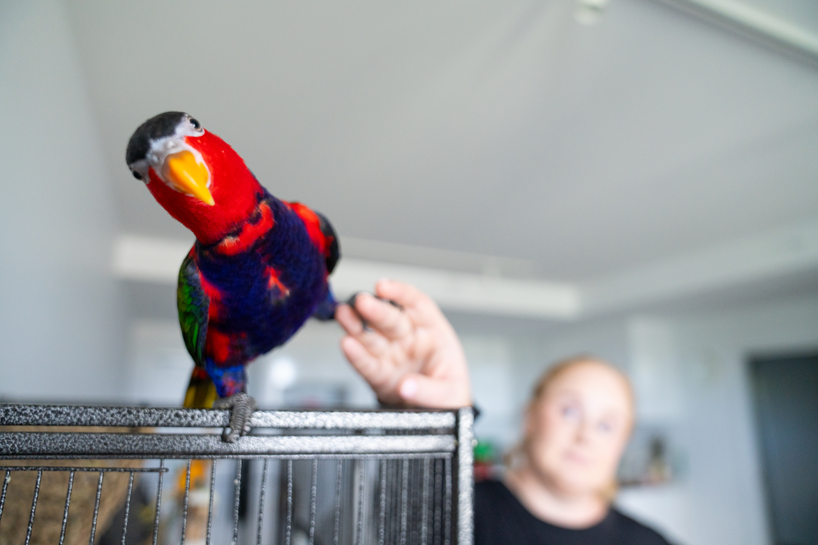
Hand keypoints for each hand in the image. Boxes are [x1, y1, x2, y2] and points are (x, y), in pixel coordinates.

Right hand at [336, 279, 471, 407]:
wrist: (438, 416)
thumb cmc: (448, 394)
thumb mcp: (451, 392)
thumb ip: (431, 390)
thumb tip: (406, 386)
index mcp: (432, 332)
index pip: (416, 304)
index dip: (400, 293)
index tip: (383, 287)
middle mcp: (408, 339)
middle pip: (390, 319)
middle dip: (376, 309)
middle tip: (362, 302)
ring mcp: (391, 355)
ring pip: (371, 336)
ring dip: (356, 325)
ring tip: (343, 314)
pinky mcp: (378, 375)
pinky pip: (366, 364)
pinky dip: (356, 356)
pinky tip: (347, 344)